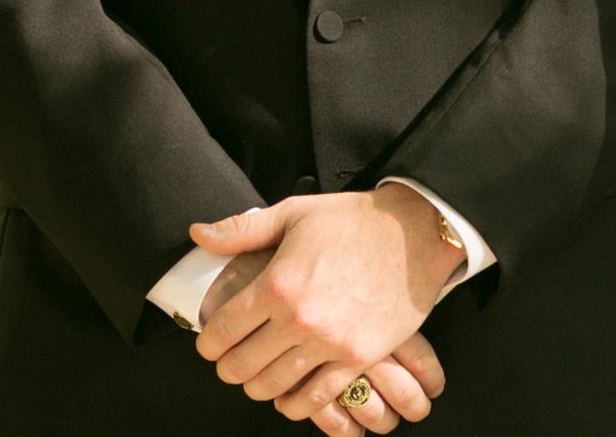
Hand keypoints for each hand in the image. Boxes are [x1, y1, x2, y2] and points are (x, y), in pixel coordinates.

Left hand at [190, 188, 465, 419]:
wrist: (416, 233)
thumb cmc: (354, 220)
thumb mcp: (295, 213)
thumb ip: (242, 229)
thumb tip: (198, 233)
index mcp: (276, 283)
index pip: (220, 332)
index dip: (208, 342)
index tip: (212, 342)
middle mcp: (298, 318)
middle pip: (241, 366)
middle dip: (229, 367)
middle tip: (232, 360)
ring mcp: (330, 342)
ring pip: (272, 386)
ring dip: (257, 386)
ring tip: (259, 375)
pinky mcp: (358, 357)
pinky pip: (316, 398)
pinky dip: (295, 403)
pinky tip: (289, 394)